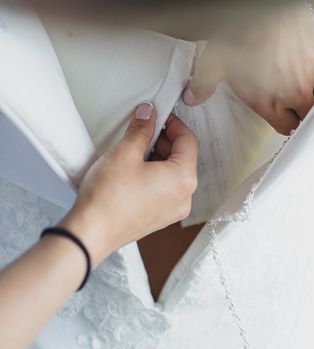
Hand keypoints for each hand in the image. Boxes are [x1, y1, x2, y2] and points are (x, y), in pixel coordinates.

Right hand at [60, 103, 199, 262]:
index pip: (189, 141)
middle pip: (182, 158)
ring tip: (134, 149)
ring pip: (172, 174)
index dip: (174, 124)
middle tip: (144, 129)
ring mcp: (173, 210)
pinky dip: (154, 175)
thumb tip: (148, 114)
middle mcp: (185, 197)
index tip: (160, 115)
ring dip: (158, 158)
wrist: (90, 233)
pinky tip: (133, 169)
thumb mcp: (125, 153)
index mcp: (184, 179)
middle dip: (164, 141)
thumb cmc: (107, 198)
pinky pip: (164, 190)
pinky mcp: (159, 218)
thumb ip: (141, 130)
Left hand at [182, 2, 313, 134]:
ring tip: (297, 82)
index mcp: (268, 102)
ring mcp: (308, 78)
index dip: (283, 122)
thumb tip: (193, 96)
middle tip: (291, 102)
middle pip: (305, 117)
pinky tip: (304, 65)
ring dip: (309, 93)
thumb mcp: (214, 61)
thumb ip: (203, 84)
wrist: (265, 6)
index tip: (280, 115)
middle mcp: (292, 94)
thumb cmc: (243, 32)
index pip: (285, 127)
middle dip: (299, 112)